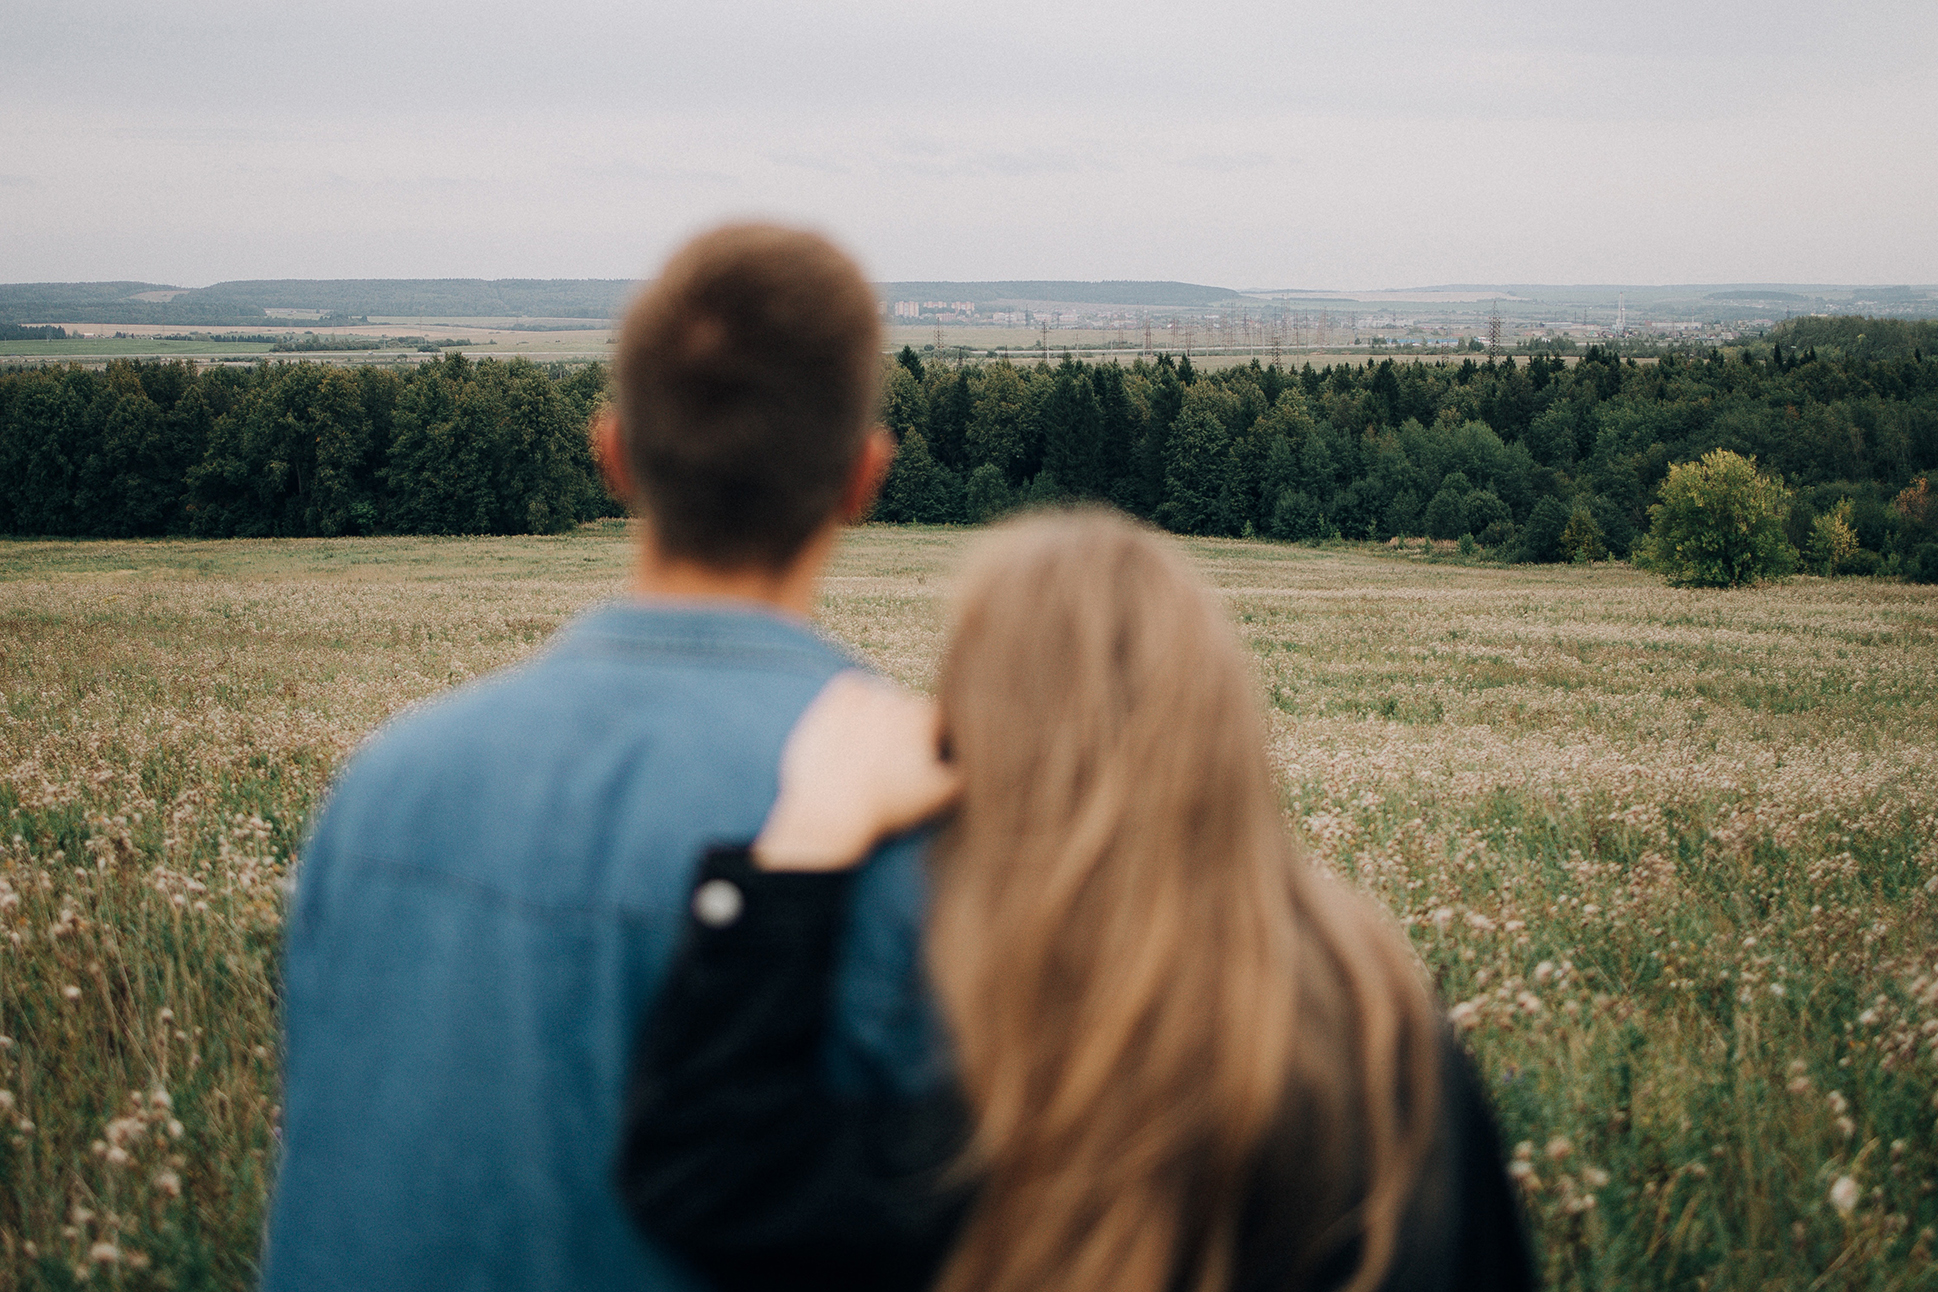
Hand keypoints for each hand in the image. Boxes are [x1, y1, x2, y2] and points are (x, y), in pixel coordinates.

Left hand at [753, 672, 959, 871]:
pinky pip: (852, 690)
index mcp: (926, 714)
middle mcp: (898, 694)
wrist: (829, 810)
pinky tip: (850, 732)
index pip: (938, 722)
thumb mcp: (942, 795)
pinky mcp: (836, 694)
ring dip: (879, 718)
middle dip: (904, 731)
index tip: (915, 768)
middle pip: (909, 708)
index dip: (930, 746)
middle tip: (889, 763)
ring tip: (867, 752)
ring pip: (882, 698)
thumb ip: (966, 769)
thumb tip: (972, 755)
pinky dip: (853, 705)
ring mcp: (866, 691)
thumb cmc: (887, 805)